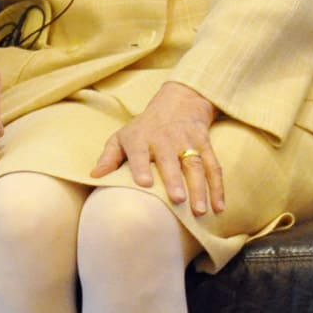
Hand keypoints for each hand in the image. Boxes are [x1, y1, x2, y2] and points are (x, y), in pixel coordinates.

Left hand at [92, 81, 223, 215]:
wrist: (178, 102)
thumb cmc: (144, 128)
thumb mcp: (122, 137)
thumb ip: (108, 157)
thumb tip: (93, 177)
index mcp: (140, 138)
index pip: (139, 152)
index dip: (141, 166)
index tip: (143, 183)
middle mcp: (164, 139)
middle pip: (171, 160)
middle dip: (174, 179)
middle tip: (177, 200)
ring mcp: (187, 142)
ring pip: (195, 165)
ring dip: (200, 188)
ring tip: (200, 210)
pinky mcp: (205, 144)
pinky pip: (214, 167)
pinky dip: (218, 187)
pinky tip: (219, 207)